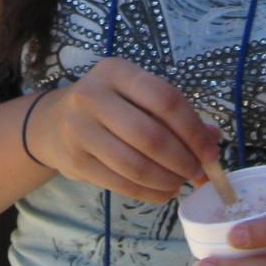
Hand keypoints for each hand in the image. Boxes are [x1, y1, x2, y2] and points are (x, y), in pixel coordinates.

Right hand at [31, 57, 220, 204]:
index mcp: (117, 72)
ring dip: (167, 180)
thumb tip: (213, 140)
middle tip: (197, 173)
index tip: (211, 153)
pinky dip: (149, 193)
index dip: (194, 130)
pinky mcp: (75, 161)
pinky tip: (164, 192)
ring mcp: (80, 129)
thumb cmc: (108, 107)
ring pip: (135, 165)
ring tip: (180, 183)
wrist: (52, 123)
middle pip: (151, 136)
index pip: (166, 100)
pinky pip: (121, 183)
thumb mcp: (137, 97)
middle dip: (183, 160)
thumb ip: (175, 114)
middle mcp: (93, 96)